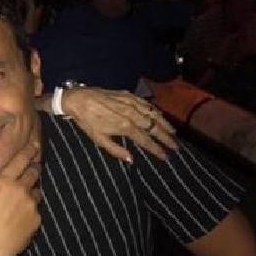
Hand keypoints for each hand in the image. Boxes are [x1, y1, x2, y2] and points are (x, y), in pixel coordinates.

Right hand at [0, 141, 41, 255]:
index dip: (29, 150)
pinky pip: (37, 209)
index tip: (35, 144)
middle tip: (34, 164)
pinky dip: (31, 209)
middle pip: (34, 172)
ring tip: (24, 195)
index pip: (21, 160)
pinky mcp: (36, 219)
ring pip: (37, 191)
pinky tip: (21, 215)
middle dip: (34, 167)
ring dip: (32, 190)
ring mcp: (31, 205)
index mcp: (4, 182)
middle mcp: (21, 190)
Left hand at [61, 86, 176, 161]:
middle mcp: (132, 114)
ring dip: (164, 124)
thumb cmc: (87, 121)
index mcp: (125, 127)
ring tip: (173, 132)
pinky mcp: (129, 95)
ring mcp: (132, 103)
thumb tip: (131, 160)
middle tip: (176, 146)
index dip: (157, 149)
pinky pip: (146, 104)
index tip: (166, 156)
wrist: (79, 99)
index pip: (146, 140)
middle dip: (166, 138)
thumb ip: (116, 150)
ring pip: (154, 114)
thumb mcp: (99, 139)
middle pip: (154, 127)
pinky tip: (159, 115)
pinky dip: (155, 111)